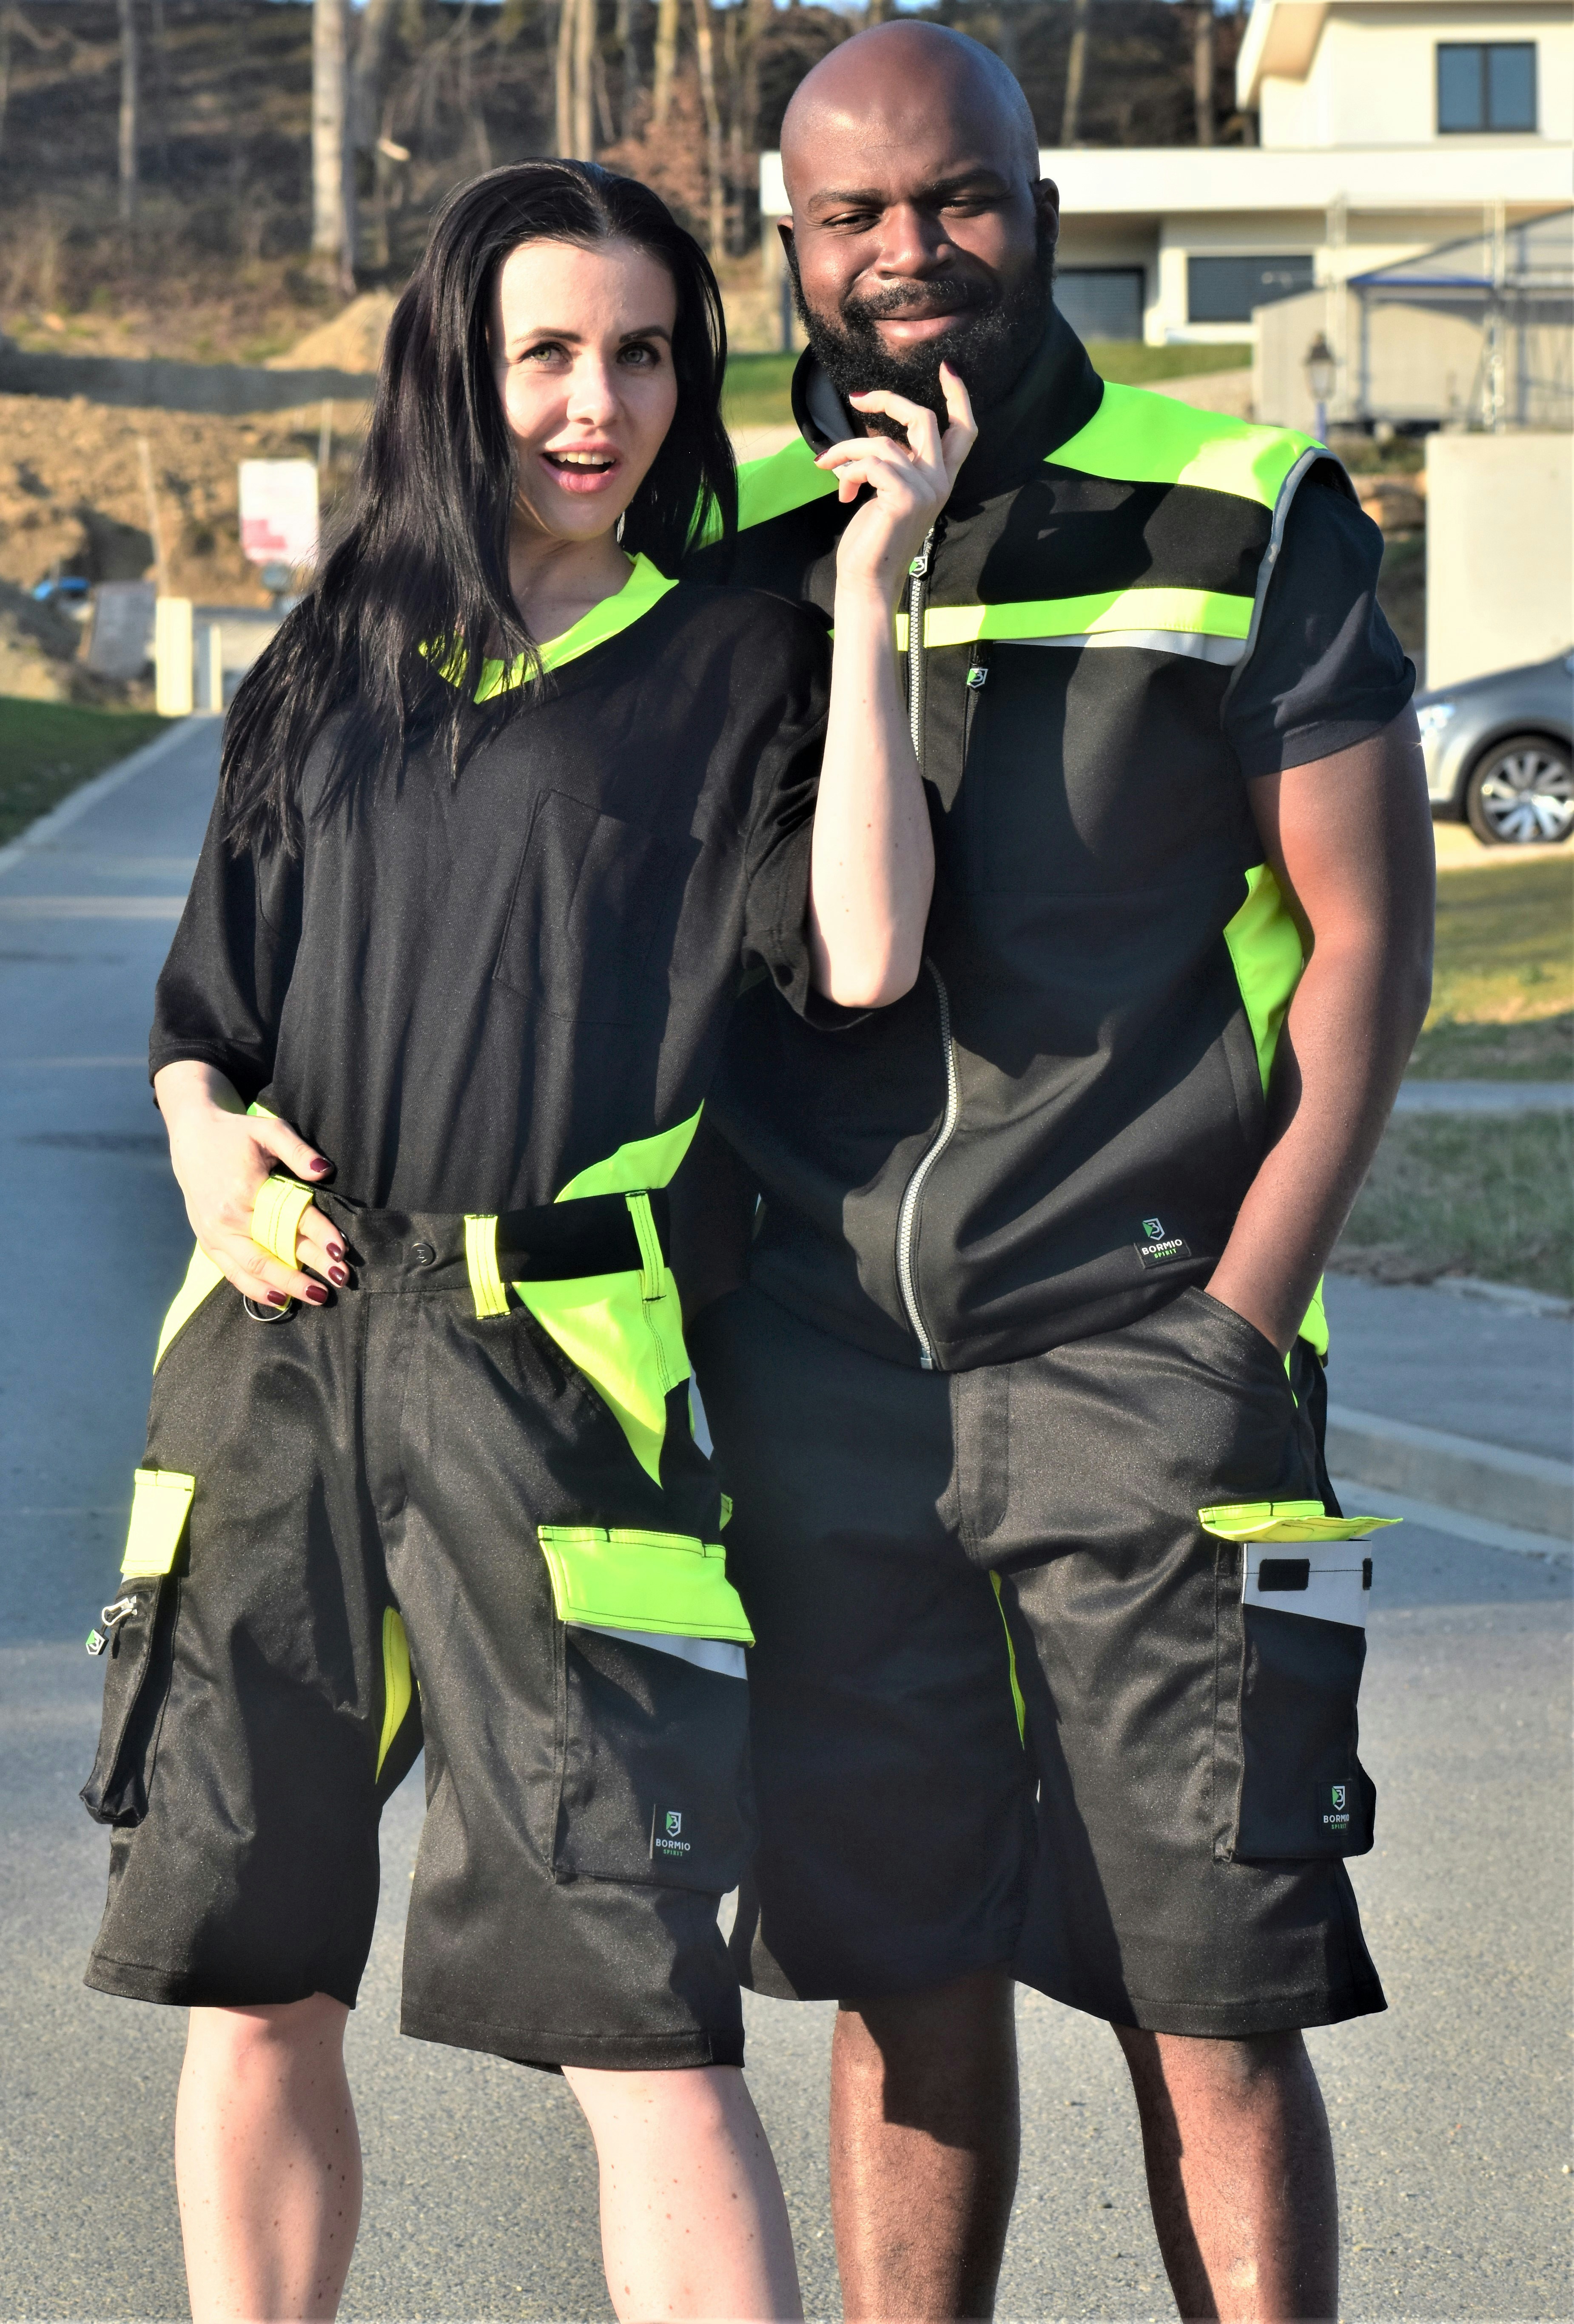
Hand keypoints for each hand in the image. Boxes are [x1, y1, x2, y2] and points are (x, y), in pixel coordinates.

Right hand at [154, 1061, 343, 1308]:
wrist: (192, 1138)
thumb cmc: (236, 1134)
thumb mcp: (268, 1130)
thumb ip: (297, 1150)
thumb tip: (324, 1171)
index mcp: (245, 1190)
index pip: (291, 1218)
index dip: (320, 1235)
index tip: (343, 1250)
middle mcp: (226, 1218)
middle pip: (273, 1252)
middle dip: (307, 1271)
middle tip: (340, 1280)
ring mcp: (214, 1234)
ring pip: (252, 1270)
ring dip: (285, 1286)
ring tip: (316, 1296)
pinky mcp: (207, 1241)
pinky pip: (232, 1272)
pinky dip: (255, 1289)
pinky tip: (280, 1299)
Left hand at [818, 364, 976, 606]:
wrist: (867, 581)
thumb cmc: (872, 539)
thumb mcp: (887, 493)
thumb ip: (893, 466)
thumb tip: (868, 441)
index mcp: (940, 480)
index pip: (963, 431)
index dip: (958, 396)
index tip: (946, 368)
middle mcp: (940, 482)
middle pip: (925, 419)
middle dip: (888, 402)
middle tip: (857, 400)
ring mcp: (926, 490)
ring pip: (883, 443)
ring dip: (848, 450)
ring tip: (828, 467)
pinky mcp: (905, 497)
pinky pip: (872, 462)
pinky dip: (848, 470)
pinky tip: (842, 491)